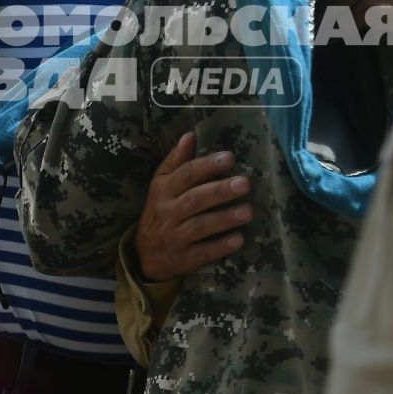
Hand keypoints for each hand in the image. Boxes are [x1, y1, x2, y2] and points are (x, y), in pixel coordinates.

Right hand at [133, 132, 251, 282]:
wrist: (145, 253)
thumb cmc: (161, 210)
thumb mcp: (162, 184)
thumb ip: (177, 161)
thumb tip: (191, 134)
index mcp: (163, 190)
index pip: (185, 175)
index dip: (207, 166)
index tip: (229, 158)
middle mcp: (167, 212)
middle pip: (194, 200)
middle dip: (220, 191)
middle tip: (244, 184)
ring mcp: (175, 237)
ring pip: (200, 226)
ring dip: (224, 218)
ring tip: (248, 211)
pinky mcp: (184, 259)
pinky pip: (203, 252)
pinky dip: (220, 246)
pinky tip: (238, 239)